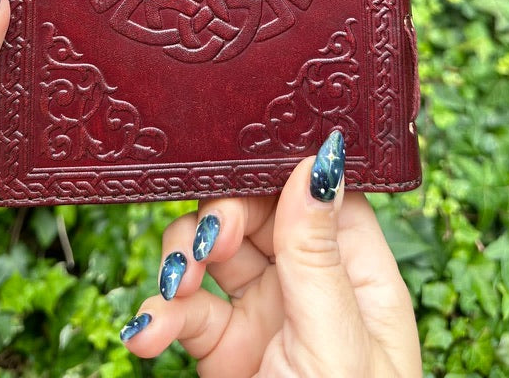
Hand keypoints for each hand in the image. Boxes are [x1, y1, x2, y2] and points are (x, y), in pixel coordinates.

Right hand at [120, 131, 421, 377]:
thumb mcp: (335, 342)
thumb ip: (317, 253)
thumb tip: (321, 159)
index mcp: (361, 279)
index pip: (324, 198)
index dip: (283, 174)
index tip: (243, 162)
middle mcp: (312, 288)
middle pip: (260, 215)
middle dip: (223, 218)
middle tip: (208, 243)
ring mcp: (265, 317)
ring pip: (214, 254)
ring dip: (183, 261)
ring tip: (174, 287)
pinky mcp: (222, 350)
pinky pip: (186, 311)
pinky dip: (162, 316)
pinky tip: (147, 333)